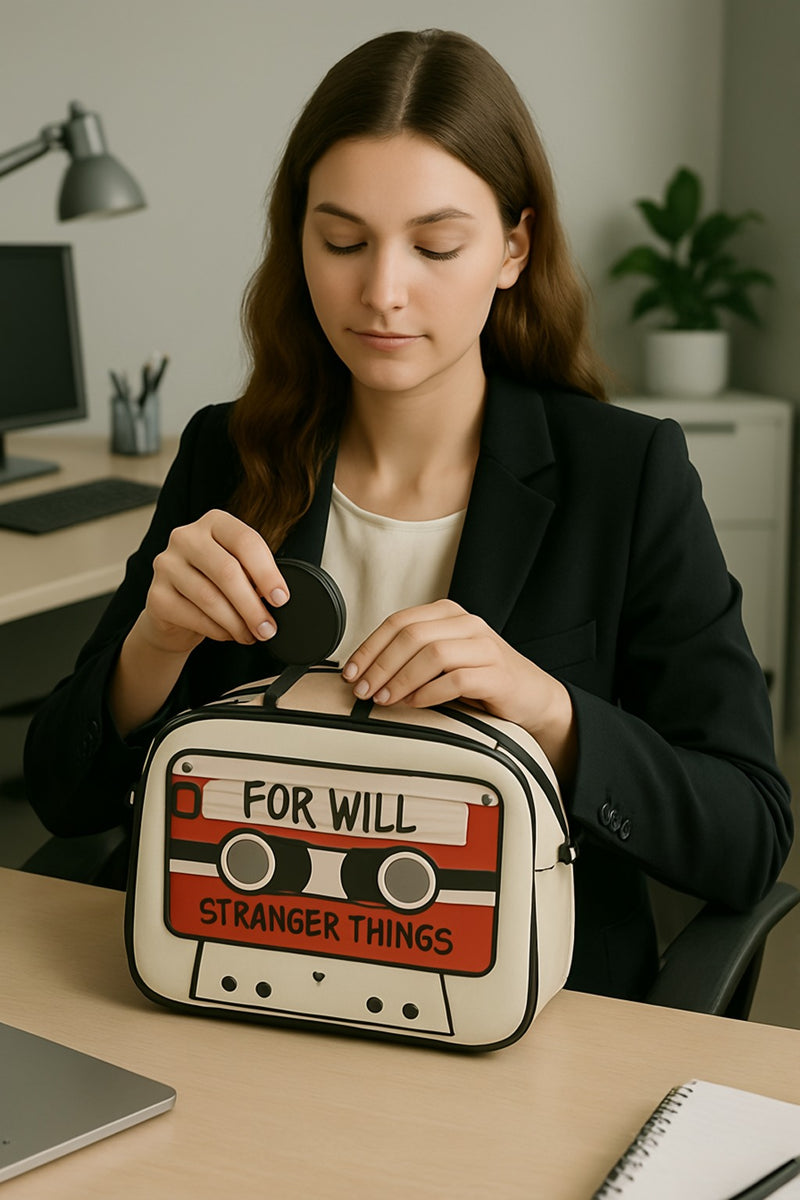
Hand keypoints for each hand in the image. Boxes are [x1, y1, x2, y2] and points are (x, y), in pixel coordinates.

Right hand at [139, 509, 288, 656]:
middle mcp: (186, 537)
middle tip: (267, 628)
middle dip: (253, 606)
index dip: (267, 573)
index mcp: (214, 522)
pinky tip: (227, 634)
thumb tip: (276, 598)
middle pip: (227, 571)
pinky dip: (218, 631)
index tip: (281, 599)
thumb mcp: (239, 571)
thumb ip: (255, 576)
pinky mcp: (156, 595)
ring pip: (210, 598)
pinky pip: (194, 617)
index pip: (245, 540)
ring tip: (251, 635)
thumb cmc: (214, 585)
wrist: (174, 611)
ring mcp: (167, 564)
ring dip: (237, 623)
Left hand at [341, 600, 575, 776]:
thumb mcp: (443, 660)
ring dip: (401, 679)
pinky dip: (429, 693)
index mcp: (448, 614)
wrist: (531, 696)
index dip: (369, 647)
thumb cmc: (480, 680)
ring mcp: (484, 647)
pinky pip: (456, 679)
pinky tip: (414, 704)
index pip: (399, 622)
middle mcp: (466, 624)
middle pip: (412, 635)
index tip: (350, 672)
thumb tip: (364, 673)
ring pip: (432, 654)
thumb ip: (412, 657)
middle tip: (363, 690)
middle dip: (380, 665)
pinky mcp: (496, 674)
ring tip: (383, 699)